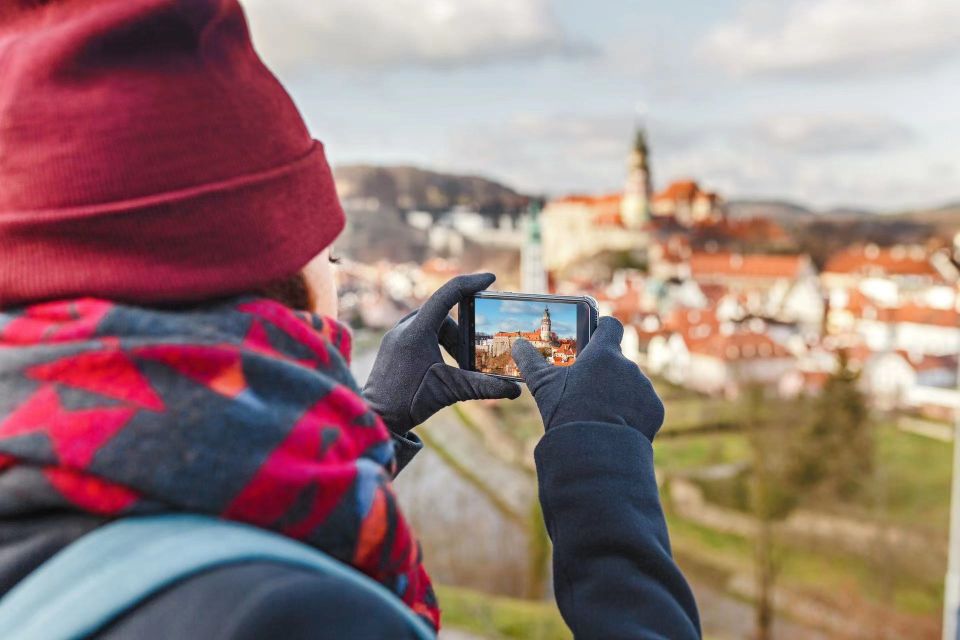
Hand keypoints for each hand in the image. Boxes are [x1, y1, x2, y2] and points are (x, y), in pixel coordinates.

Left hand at [364, 273, 521, 434]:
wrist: (376, 417)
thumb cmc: (408, 402)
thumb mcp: (450, 391)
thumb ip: (483, 387)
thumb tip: (515, 390)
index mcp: (417, 330)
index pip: (448, 294)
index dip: (471, 283)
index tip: (491, 279)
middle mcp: (405, 326)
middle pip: (444, 316)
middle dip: (464, 334)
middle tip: (476, 355)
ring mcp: (396, 334)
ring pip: (433, 325)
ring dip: (451, 341)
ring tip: (460, 365)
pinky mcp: (393, 344)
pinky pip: (421, 333)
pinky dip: (438, 344)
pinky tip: (445, 365)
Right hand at [512, 316, 664, 440]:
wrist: (595, 451)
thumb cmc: (567, 412)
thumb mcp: (543, 386)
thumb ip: (530, 361)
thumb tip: (517, 345)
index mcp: (603, 354)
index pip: (610, 326)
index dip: (602, 329)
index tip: (594, 338)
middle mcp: (628, 366)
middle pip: (618, 362)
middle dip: (606, 373)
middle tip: (588, 390)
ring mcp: (644, 388)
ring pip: (631, 385)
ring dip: (619, 394)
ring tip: (600, 413)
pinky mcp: (655, 410)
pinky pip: (644, 406)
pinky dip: (633, 413)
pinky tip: (616, 425)